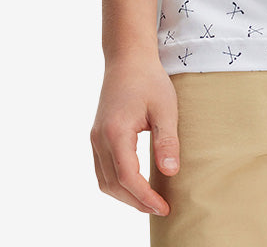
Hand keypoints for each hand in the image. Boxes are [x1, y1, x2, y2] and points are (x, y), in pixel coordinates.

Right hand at [90, 57, 179, 215]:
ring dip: (125, 196)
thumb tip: (171, 173)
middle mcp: (99, 138)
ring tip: (149, 201)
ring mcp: (95, 138)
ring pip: (104, 181)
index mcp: (115, 132)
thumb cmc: (149, 80)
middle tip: (160, 208)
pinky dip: (117, 183)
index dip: (145, 197)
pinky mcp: (97, 136)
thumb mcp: (165, 108)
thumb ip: (167, 140)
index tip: (164, 207)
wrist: (127, 58)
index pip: (128, 177)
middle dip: (136, 201)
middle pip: (112, 185)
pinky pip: (102, 170)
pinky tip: (136, 184)